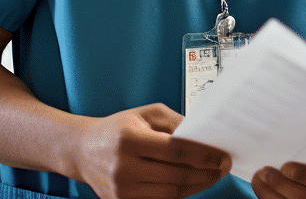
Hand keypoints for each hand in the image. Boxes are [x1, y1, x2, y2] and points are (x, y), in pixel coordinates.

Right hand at [73, 103, 230, 198]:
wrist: (83, 151)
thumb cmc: (117, 129)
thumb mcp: (145, 114)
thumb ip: (175, 122)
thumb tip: (204, 137)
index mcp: (129, 140)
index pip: (175, 151)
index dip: (204, 156)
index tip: (223, 157)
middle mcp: (123, 168)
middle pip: (176, 176)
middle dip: (206, 173)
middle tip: (223, 167)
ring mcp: (121, 191)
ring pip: (171, 194)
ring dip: (196, 186)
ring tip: (211, 175)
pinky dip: (179, 194)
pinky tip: (191, 184)